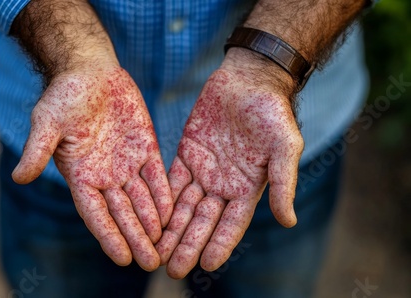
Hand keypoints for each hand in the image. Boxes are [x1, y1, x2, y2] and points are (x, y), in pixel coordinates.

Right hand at [12, 66, 172, 270]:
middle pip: (123, 214)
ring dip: (153, 223)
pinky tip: (174, 212)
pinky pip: (157, 176)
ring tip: (166, 246)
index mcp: (80, 176)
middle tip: (152, 263)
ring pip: (142, 200)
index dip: (109, 236)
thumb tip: (19, 177)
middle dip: (136, 238)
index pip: (96, 214)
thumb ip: (38, 150)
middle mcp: (105, 176)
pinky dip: (164, 194)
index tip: (123, 258)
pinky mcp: (145, 148)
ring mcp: (127, 164)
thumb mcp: (47, 122)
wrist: (89, 71)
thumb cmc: (64, 96)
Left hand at [156, 49, 303, 277]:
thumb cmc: (272, 112)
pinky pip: (171, 181)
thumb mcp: (284, 146)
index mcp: (248, 188)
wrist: (249, 79)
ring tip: (154, 251)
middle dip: (187, 245)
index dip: (219, 244)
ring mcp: (204, 170)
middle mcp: (224, 185)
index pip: (231, 224)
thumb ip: (284, 183)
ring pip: (184, 207)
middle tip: (170, 269)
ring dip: (170, 229)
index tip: (205, 265)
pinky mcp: (187, 153)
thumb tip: (288, 222)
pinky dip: (162, 200)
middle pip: (202, 222)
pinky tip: (149, 216)